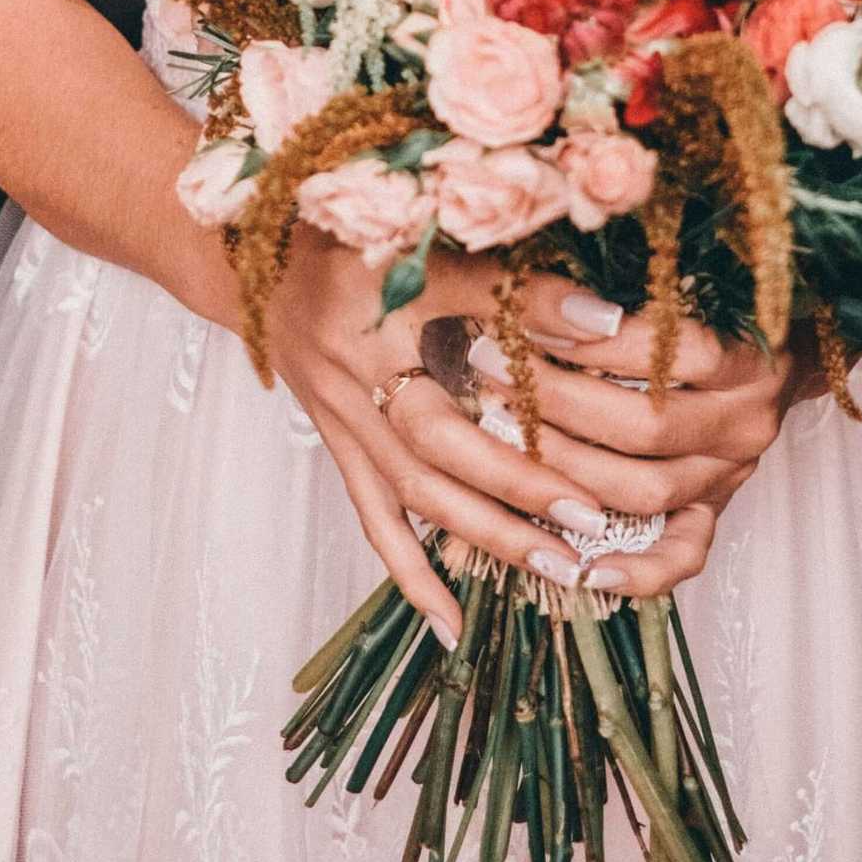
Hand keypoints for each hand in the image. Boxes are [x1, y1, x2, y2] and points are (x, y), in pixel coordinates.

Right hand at [267, 229, 699, 647]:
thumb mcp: (429, 244)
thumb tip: (609, 319)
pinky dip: (411, 572)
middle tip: (588, 529)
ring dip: (482, 536)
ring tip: (554, 572)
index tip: (588, 468)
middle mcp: (362, 384)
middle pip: (439, 458)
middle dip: (514, 496)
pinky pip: (375, 520)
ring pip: (414, 495)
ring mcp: (346, 423)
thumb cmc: (351, 239)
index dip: (523, 432)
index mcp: (385, 324)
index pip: (460, 393)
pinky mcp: (340, 449)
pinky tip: (452, 621)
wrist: (252, 258)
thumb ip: (517, 283)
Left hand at [461, 295, 806, 601]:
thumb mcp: (680, 284)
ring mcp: (731, 474)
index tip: (522, 321)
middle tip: (486, 372)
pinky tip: (579, 567)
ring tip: (495, 438)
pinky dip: (633, 572)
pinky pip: (682, 558)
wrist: (774, 358)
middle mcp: (746, 422)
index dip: (591, 341)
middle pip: (644, 428)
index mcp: (745, 357)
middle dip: (554, 403)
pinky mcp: (716, 513)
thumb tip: (533, 287)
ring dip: (563, 470)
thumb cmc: (706, 309)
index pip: (668, 350)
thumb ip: (622, 288)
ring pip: (646, 492)